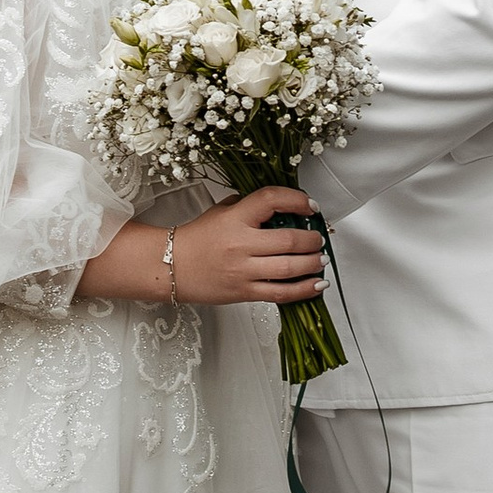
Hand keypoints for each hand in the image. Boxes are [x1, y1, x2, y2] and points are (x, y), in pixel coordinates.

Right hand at [80, 187, 326, 306]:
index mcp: (234, 218)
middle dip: (312, 239)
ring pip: (289, 268)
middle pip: (288, 240)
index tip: (310, 206)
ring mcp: (243, 271)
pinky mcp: (244, 292)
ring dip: (312, 263)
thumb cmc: (197, 237)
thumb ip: (248, 205)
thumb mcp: (220, 211)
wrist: (170, 267)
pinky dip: (304, 289)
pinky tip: (317, 284)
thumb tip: (282, 205)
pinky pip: (280, 293)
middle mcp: (240, 244)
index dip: (296, 200)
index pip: (270, 200)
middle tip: (319, 238)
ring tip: (321, 259)